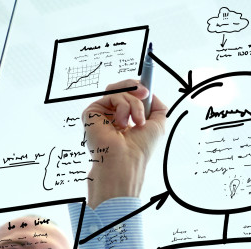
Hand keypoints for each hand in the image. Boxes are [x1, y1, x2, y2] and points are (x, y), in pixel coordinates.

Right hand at [82, 79, 167, 206]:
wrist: (126, 160)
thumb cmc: (140, 148)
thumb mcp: (158, 124)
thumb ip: (158, 107)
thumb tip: (152, 93)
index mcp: (127, 118)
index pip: (132, 94)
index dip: (140, 88)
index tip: (148, 87)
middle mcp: (113, 114)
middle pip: (124, 87)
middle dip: (138, 89)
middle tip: (145, 96)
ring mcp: (103, 112)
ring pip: (120, 91)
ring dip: (134, 103)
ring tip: (136, 120)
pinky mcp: (92, 112)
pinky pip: (112, 96)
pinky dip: (123, 106)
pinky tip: (123, 122)